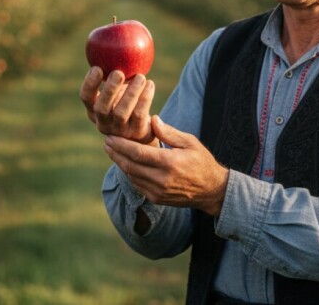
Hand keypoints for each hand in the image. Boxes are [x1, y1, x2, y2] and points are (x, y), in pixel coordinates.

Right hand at [79, 67, 155, 143]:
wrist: (143, 130)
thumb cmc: (127, 103)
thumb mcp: (118, 91)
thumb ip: (114, 75)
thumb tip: (116, 44)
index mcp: (94, 110)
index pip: (86, 98)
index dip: (90, 84)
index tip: (97, 68)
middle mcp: (103, 122)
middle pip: (102, 108)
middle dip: (109, 89)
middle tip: (118, 72)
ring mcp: (119, 130)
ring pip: (122, 112)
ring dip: (131, 93)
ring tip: (140, 76)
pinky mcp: (136, 133)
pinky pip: (140, 114)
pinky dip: (145, 98)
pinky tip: (150, 84)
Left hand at [104, 115, 228, 216]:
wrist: (211, 190)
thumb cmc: (202, 162)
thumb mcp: (190, 142)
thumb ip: (169, 132)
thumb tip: (152, 120)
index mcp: (169, 163)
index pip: (137, 153)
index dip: (121, 145)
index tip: (110, 137)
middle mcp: (161, 179)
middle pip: (130, 165)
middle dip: (115, 153)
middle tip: (106, 142)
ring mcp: (158, 192)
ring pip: (131, 176)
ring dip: (120, 163)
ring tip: (112, 151)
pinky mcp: (156, 199)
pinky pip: (137, 185)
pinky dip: (129, 173)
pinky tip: (125, 163)